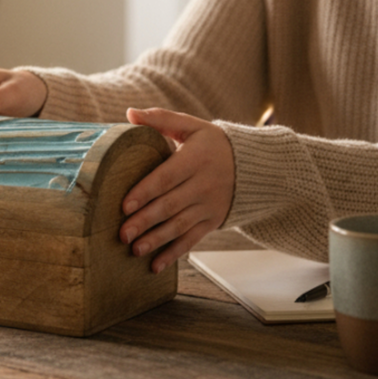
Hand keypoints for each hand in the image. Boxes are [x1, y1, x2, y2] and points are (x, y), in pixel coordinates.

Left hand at [119, 108, 234, 273]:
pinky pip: (191, 240)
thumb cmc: (214, 144)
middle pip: (170, 205)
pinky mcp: (212, 222)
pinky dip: (173, 254)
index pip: (166, 177)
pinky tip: (155, 266)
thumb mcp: (192, 126)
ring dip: (156, 240)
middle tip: (122, 234)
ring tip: (134, 249)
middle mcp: (203, 185)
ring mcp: (208, 206)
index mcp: (195, 159)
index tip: (124, 205)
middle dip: (145, 221)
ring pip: (179, 226)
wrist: (255, 167)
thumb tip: (129, 112)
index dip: (145, 191)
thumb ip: (161, 119)